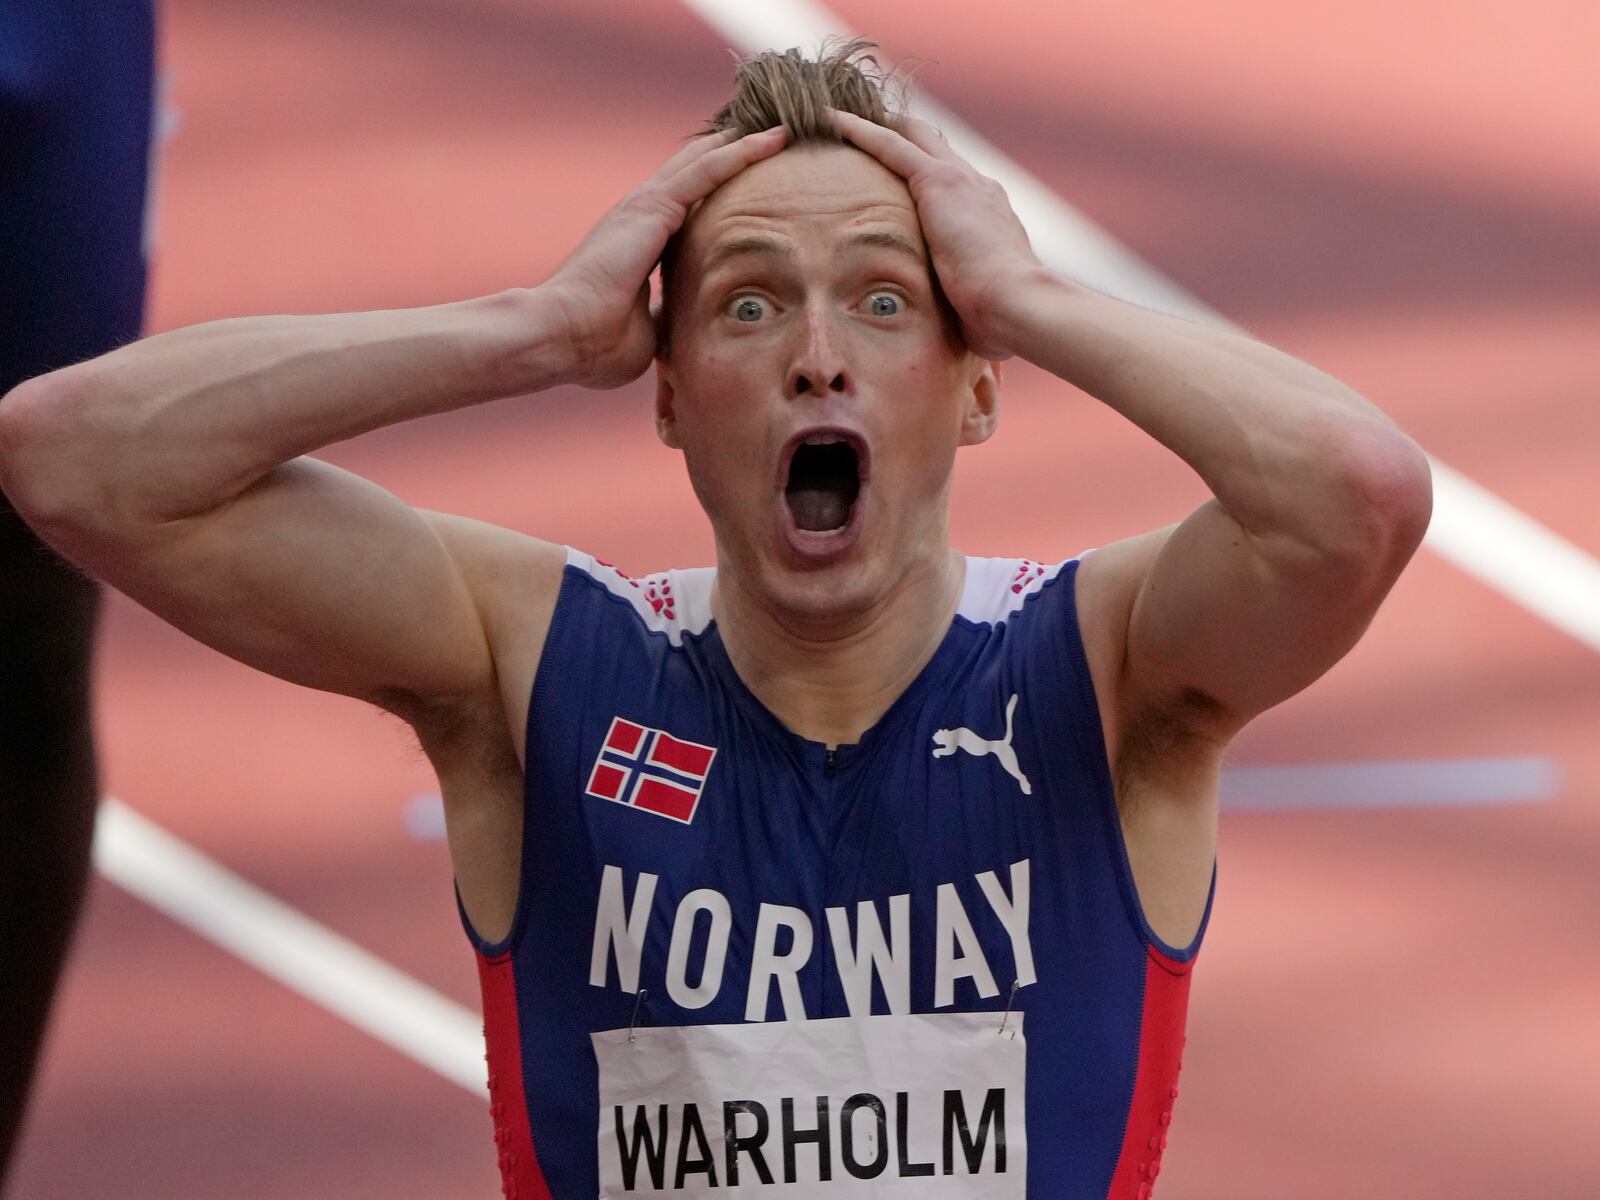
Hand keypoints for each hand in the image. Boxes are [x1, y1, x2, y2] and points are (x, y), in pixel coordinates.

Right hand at [543, 126, 789, 388]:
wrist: (561, 336)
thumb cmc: (594, 345)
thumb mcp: (646, 331)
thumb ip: (666, 318)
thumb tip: (683, 326)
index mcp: (639, 241)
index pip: (686, 205)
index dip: (716, 190)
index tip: (750, 184)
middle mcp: (640, 214)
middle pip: (694, 171)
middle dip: (731, 153)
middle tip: (771, 134)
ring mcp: (644, 207)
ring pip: (705, 161)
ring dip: (744, 144)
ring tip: (782, 127)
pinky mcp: (652, 207)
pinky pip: (707, 170)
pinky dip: (741, 152)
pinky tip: (772, 139)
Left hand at [830, 110, 1039, 360]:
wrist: (1020, 305)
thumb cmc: (1004, 320)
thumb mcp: (982, 306)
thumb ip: (967, 304)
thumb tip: (962, 332)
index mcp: (989, 216)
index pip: (954, 184)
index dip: (926, 172)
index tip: (902, 173)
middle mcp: (978, 188)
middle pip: (935, 147)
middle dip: (903, 134)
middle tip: (864, 127)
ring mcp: (961, 180)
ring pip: (913, 136)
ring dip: (878, 125)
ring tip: (837, 119)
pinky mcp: (940, 182)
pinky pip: (890, 145)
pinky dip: (860, 130)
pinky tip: (831, 122)